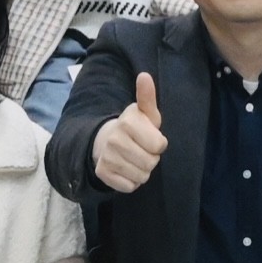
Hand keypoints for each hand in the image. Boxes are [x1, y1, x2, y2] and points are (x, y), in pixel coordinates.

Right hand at [91, 73, 170, 193]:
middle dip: (151, 158)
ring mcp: (106, 157)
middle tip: (142, 149)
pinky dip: (131, 181)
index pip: (159, 146)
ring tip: (134, 158)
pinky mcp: (102, 173)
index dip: (158, 144)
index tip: (150, 138)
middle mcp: (114, 139)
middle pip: (151, 163)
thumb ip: (147, 96)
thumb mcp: (145, 113)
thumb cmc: (135, 127)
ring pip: (141, 176)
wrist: (107, 141)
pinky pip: (129, 186)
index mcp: (127, 122)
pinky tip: (126, 169)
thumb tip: (144, 75)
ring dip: (142, 170)